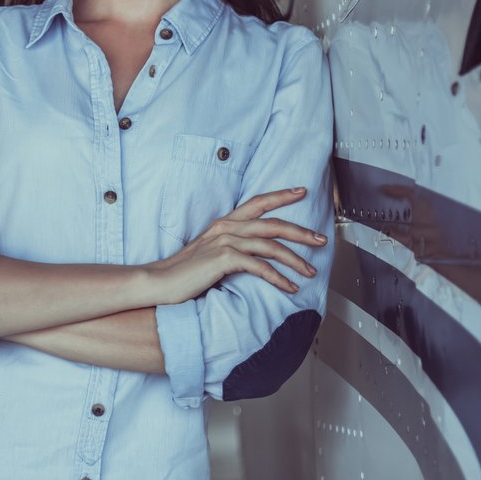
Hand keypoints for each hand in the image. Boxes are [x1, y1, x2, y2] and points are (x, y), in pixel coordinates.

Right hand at [148, 188, 327, 305]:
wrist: (159, 281)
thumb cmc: (183, 272)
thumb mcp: (209, 252)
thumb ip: (230, 247)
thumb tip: (253, 254)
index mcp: (224, 223)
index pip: (258, 202)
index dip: (281, 195)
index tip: (302, 191)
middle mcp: (227, 227)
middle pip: (273, 223)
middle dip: (301, 231)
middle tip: (321, 240)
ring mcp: (225, 241)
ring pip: (271, 246)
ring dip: (295, 260)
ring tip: (310, 271)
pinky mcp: (224, 259)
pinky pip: (260, 267)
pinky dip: (278, 278)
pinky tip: (289, 287)